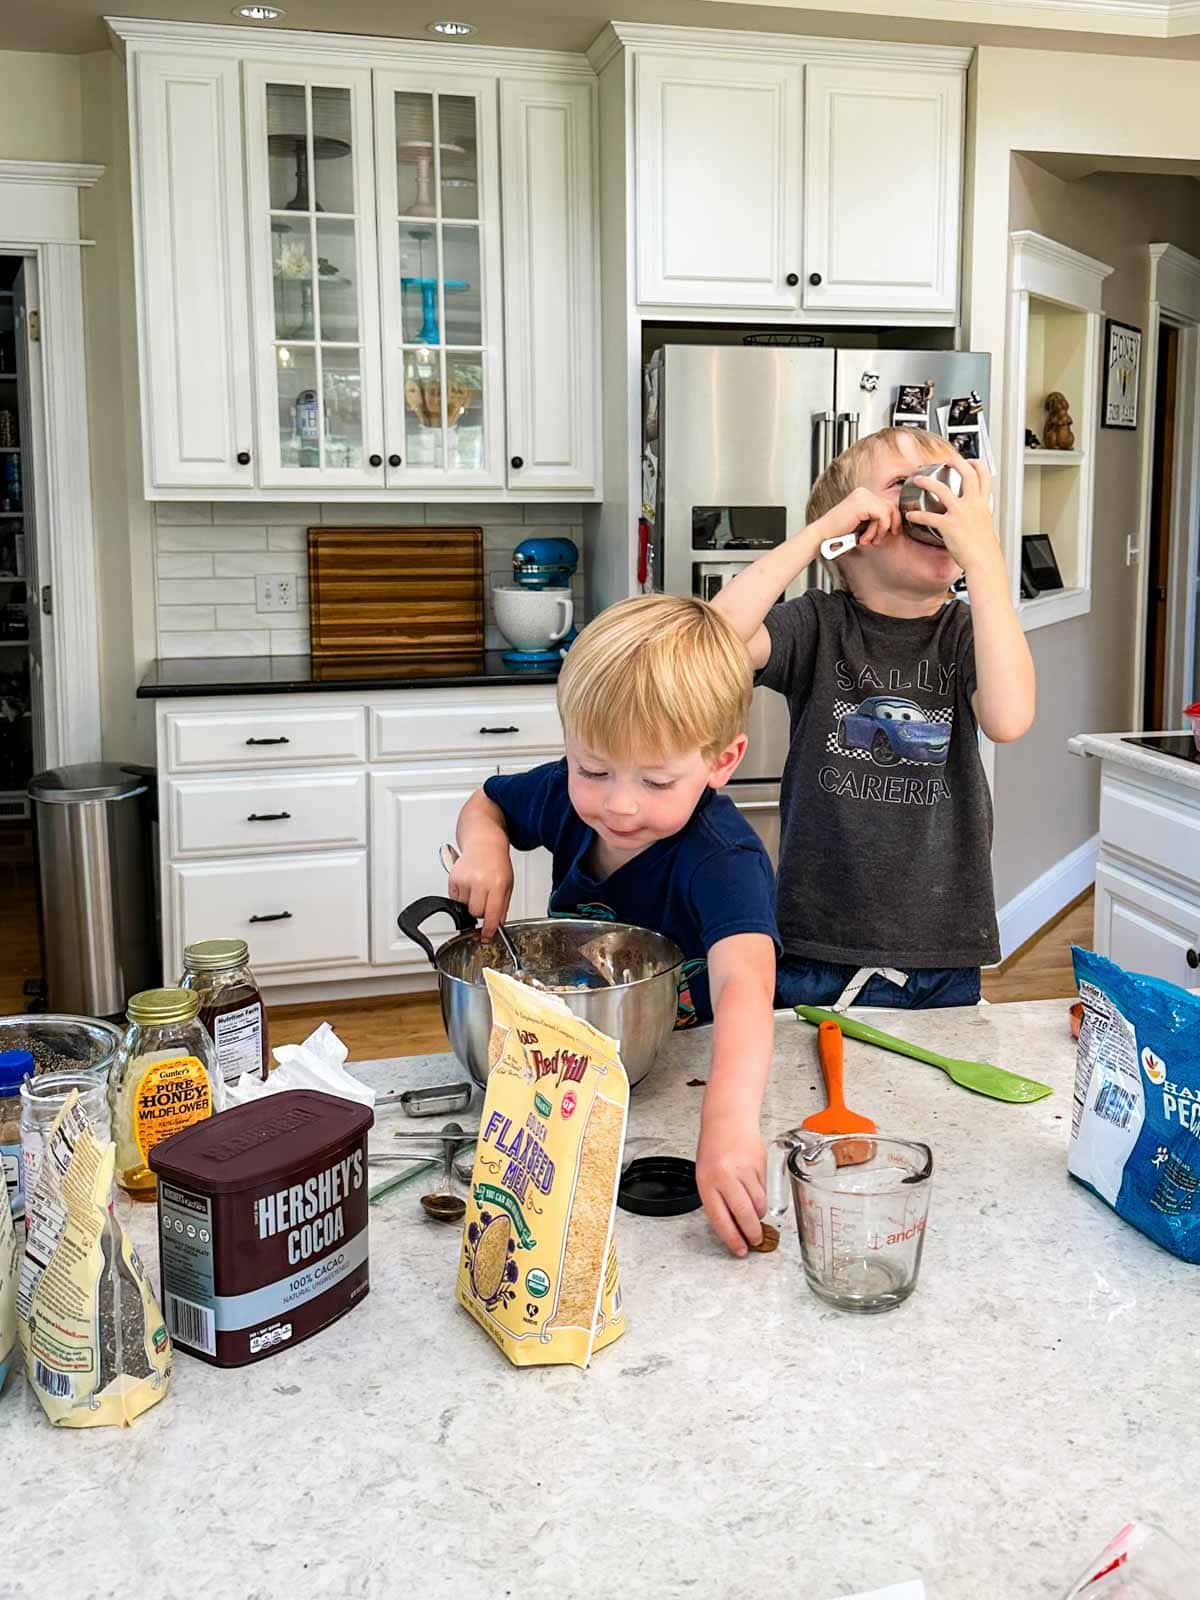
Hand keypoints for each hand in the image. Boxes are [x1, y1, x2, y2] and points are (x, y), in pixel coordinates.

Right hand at [447, 846, 512, 937]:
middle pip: (476, 913)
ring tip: (477, 887)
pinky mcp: (453, 878)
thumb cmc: (497, 862)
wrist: (484, 843)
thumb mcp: (508, 884)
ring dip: (470, 902)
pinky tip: (469, 884)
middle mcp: (480, 882)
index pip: (492, 915)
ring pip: (464, 907)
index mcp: (497, 884)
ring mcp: (465, 880)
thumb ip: (503, 906)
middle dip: (481, 912)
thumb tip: (497, 925)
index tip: (486, 936)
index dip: (489, 929)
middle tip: (485, 901)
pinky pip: (455, 899)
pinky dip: (462, 896)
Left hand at [696, 1116, 766, 1256]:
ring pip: (757, 1203)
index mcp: (707, 1182)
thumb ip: (717, 1200)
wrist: (727, 1120)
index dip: (732, 1237)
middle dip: (751, 1233)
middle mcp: (725, 1176)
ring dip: (758, 1215)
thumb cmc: (714, 1149)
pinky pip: (764, 1190)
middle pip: (743, 1214)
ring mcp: (744, 1170)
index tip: (739, 1249)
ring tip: (755, 1215)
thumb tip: (732, 1227)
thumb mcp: (706, 1176)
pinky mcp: (759, 1165)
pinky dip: (762, 1197)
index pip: (720, 1218)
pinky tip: (756, 1192)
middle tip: (755, 1240)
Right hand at [816, 486, 900, 548]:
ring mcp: (863, 497)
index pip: (888, 504)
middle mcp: (864, 492)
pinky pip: (882, 516)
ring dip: (881, 530)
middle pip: (892, 506)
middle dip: (890, 525)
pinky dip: (877, 530)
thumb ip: (876, 519)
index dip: (892, 521)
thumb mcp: (863, 524)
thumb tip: (896, 522)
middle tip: (879, 539)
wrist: (822, 537)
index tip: (887, 534)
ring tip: (869, 540)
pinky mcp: (862, 504)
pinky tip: (864, 538)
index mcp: (863, 495)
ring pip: (888, 512)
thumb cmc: (839, 534)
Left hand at [906, 459, 1001, 574]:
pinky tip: (910, 516)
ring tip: (918, 479)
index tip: (970, 460)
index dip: (977, 464)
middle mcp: (973, 505)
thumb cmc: (985, 550)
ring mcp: (961, 514)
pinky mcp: (949, 526)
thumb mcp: (987, 527)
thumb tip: (981, 521)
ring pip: (942, 490)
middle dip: (955, 462)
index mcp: (983, 504)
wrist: (984, 562)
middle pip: (966, 474)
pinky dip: (917, 516)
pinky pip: (929, 517)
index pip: (984, 476)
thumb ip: (981, 519)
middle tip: (944, 459)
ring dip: (928, 483)